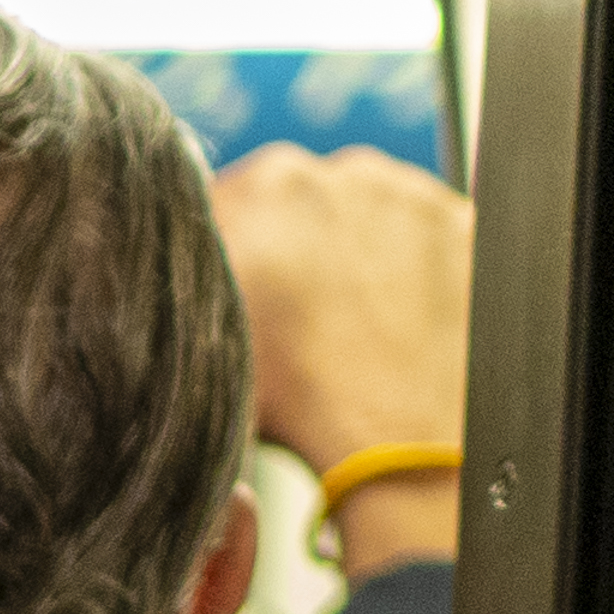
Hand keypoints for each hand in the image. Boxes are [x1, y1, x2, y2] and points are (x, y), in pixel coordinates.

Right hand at [214, 149, 479, 567]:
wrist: (402, 442)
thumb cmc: (295, 405)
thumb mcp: (194, 348)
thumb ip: (175, 291)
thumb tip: (145, 272)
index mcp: (262, 186)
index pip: (225, 201)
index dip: (223, 254)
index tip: (232, 297)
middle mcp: (340, 172)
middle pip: (300, 203)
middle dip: (293, 247)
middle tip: (291, 319)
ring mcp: (413, 193)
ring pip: (366, 215)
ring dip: (355, 252)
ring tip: (348, 325)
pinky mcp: (467, 223)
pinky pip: (427, 235)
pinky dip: (412, 268)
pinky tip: (395, 321)